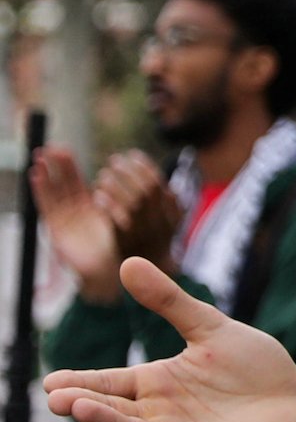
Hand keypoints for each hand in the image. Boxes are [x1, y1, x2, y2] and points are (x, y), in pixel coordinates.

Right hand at [29, 146, 121, 303]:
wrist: (110, 275)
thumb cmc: (118, 249)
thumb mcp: (121, 221)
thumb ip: (121, 204)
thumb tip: (134, 184)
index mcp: (88, 210)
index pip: (73, 185)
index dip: (67, 169)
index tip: (62, 150)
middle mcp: (73, 214)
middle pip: (62, 185)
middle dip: (56, 166)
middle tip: (51, 146)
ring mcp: (64, 221)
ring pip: (53, 193)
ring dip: (45, 174)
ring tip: (40, 155)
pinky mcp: (56, 230)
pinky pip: (47, 206)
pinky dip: (41, 190)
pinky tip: (36, 174)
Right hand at [41, 257, 295, 421]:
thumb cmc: (254, 365)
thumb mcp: (210, 328)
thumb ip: (170, 302)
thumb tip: (128, 262)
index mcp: (157, 382)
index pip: (109, 382)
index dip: (80, 382)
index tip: (49, 381)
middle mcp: (161, 412)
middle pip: (115, 409)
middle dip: (85, 404)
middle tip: (56, 398)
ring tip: (78, 409)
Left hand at [98, 151, 182, 268]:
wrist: (152, 275)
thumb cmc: (157, 243)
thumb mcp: (170, 224)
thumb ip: (168, 205)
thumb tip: (163, 182)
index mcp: (173, 213)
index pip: (160, 183)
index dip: (145, 166)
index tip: (132, 154)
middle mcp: (161, 223)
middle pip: (146, 190)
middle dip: (129, 172)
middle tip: (114, 160)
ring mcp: (145, 234)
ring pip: (133, 204)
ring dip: (116, 186)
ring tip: (102, 176)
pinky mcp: (127, 244)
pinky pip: (117, 221)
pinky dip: (108, 206)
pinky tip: (97, 196)